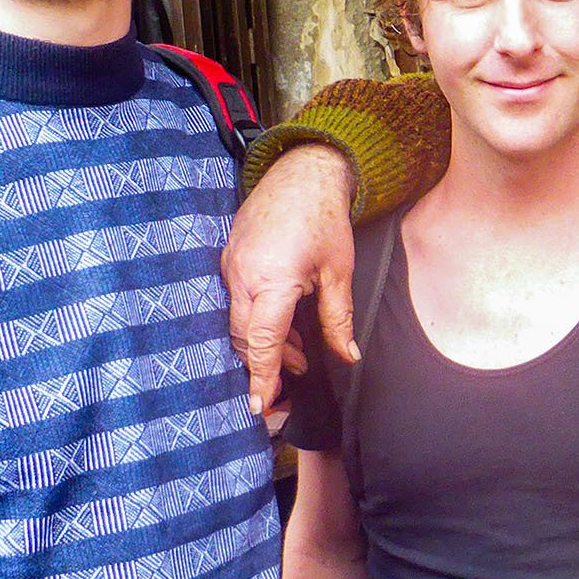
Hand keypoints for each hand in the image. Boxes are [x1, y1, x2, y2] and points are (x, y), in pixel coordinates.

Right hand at [224, 145, 359, 412]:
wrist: (302, 171)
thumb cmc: (324, 218)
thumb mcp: (338, 272)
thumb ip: (338, 319)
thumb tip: (347, 357)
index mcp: (271, 281)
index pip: (261, 342)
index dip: (261, 378)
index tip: (259, 407)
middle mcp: (242, 275)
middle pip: (245, 337)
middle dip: (265, 366)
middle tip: (291, 385)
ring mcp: (231, 265)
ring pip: (240, 321)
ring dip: (265, 344)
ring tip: (300, 358)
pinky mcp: (231, 258)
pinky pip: (238, 301)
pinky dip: (258, 321)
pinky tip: (286, 328)